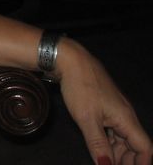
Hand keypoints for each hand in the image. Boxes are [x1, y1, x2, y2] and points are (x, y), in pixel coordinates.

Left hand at [57, 39, 151, 164]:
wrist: (69, 60)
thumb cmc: (80, 87)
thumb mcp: (87, 119)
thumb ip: (98, 144)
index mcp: (126, 119)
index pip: (144, 148)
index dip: (141, 163)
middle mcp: (125, 115)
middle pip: (135, 145)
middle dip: (128, 160)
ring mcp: (115, 110)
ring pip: (122, 137)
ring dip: (117, 152)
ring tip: (106, 162)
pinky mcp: (104, 106)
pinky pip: (112, 129)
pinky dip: (109, 141)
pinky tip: (100, 147)